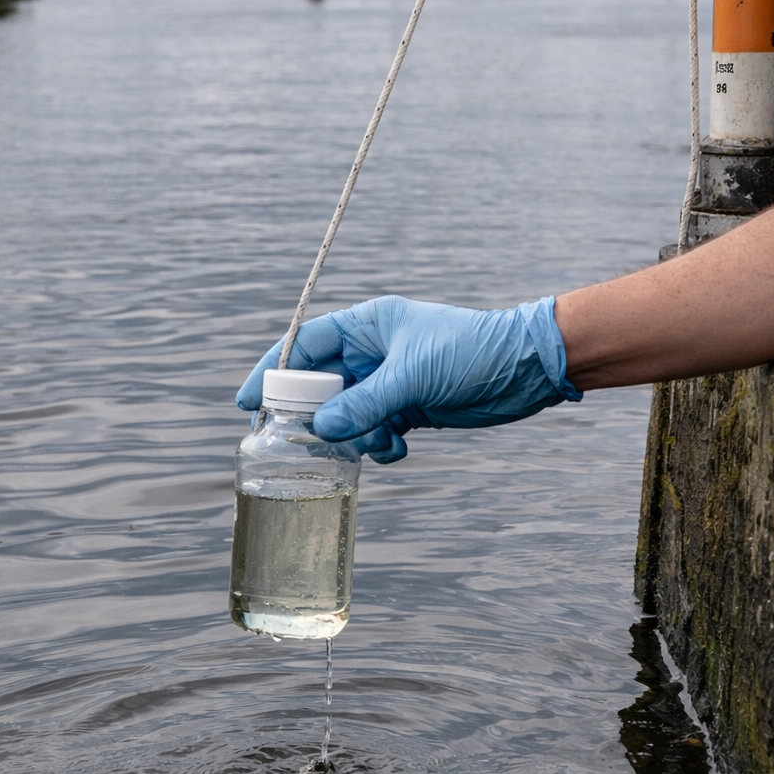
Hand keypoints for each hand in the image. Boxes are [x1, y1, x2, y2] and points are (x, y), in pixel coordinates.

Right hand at [236, 295, 580, 462]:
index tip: (247, 401)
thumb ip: (364, 403)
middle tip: (303, 443)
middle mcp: (372, 352)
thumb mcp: (413, 376)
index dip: (272, 371)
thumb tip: (321, 429)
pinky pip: (373, 431)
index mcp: (367, 325)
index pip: (304, 345)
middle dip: (313, 416)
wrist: (525, 368)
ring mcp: (389, 381)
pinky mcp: (407, 408)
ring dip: (352, 436)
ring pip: (346, 415)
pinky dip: (378, 446)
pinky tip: (397, 449)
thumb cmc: (471, 351)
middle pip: (320, 386)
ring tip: (374, 443)